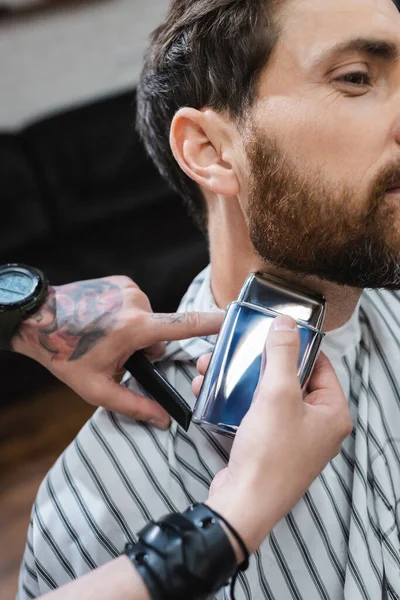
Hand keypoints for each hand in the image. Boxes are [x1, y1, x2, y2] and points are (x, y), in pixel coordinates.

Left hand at [12, 276, 222, 428]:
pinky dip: (127, 315)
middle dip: (147, 346)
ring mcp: (128, 287)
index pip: (183, 326)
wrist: (37, 318)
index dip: (212, 324)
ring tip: (105, 336)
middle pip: (161, 332)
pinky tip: (104, 321)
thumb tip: (163, 419)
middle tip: (116, 352)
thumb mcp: (96, 388)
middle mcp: (136, 302)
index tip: (233, 318)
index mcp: (134, 328)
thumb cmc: (64, 354)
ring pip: (149, 318)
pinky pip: (137, 303)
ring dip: (136, 330)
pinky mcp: (121, 281)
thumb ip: (134, 405)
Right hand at [193, 315, 351, 554]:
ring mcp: (292, 438)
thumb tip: (286, 324)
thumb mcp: (277, 394)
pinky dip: (235, 400)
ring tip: (213, 367)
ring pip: (267, 395)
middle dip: (257, 363)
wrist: (243, 502)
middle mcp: (316, 426)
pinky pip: (255, 413)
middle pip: (290, 379)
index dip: (295, 347)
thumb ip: (283, 354)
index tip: (271, 333)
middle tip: (237, 350)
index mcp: (332, 413)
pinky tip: (210, 391)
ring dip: (240, 380)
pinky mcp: (269, 446)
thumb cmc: (269, 455)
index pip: (320, 366)